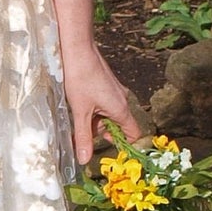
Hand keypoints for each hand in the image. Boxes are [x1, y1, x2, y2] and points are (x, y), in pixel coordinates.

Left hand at [63, 44, 142, 168]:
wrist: (77, 50)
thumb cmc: (80, 78)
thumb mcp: (80, 112)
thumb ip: (83, 137)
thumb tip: (84, 160)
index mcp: (121, 109)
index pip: (134, 134)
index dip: (125, 145)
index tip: (109, 150)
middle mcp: (122, 100)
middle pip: (119, 126)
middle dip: (104, 133)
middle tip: (85, 136)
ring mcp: (115, 92)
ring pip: (109, 115)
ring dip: (96, 121)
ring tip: (78, 120)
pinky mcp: (107, 85)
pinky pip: (105, 104)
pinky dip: (94, 110)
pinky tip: (79, 107)